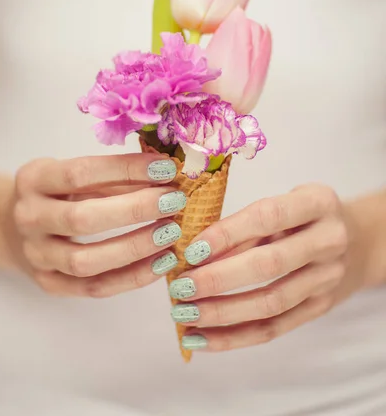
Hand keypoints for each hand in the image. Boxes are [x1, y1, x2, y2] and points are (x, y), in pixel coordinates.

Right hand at [11, 154, 185, 296]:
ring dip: (135, 247)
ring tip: (171, 233)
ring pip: (85, 261)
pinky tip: (162, 262)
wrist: (14, 226)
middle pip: (82, 219)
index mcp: (34, 179)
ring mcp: (36, 255)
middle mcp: (29, 217)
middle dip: (135, 210)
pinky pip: (94, 288)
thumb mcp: (75, 173)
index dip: (126, 170)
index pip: (80, 173)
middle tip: (174, 201)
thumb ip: (115, 174)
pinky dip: (132, 277)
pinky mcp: (49, 284)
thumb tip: (167, 173)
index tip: (165, 168)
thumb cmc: (59, 191)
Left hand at [168, 184, 364, 352]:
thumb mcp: (284, 203)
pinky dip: (235, 337)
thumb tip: (193, 251)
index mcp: (317, 203)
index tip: (190, 250)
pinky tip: (202, 338)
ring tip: (184, 315)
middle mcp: (329, 240)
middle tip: (181, 288)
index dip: (227, 234)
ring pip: (271, 303)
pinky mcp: (321, 307)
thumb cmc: (305, 216)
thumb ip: (247, 224)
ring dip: (222, 313)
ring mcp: (328, 278)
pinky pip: (275, 328)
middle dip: (219, 279)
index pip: (267, 217)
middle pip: (269, 265)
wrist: (359, 239)